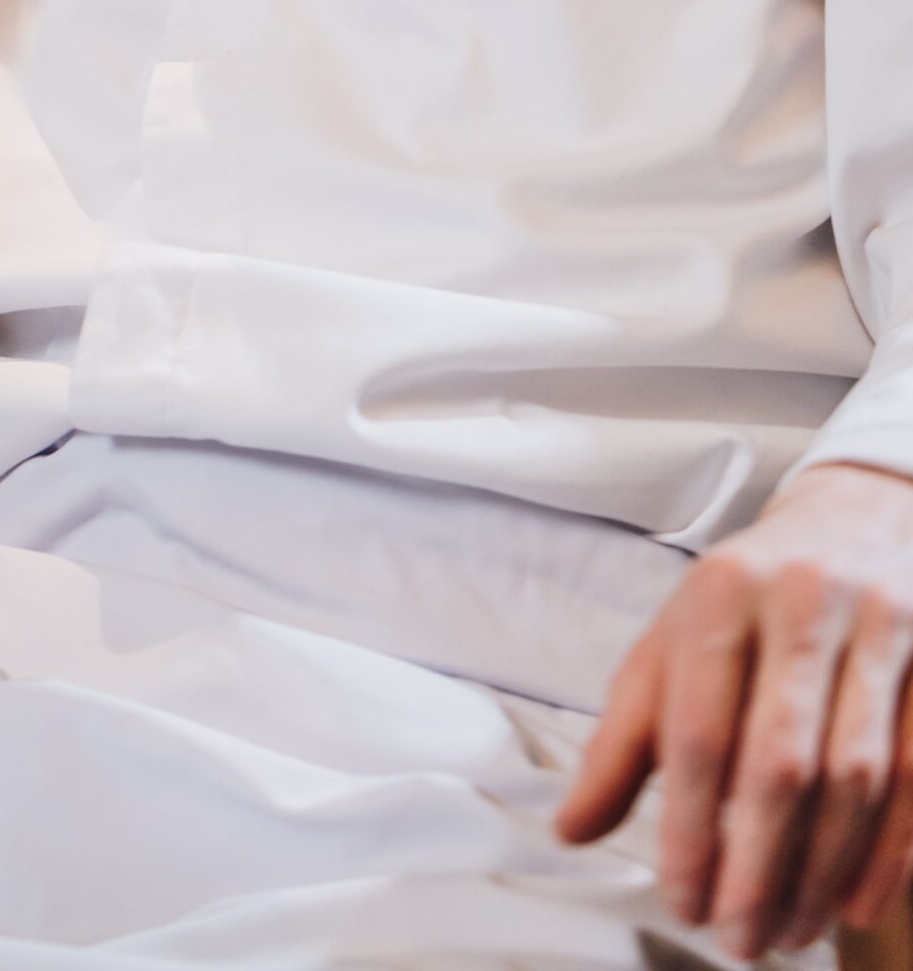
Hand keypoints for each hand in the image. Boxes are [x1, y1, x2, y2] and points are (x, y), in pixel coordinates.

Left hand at [553, 462, 912, 958]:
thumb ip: (623, 739)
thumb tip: (570, 829)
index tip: (684, 901)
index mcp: (722, 592)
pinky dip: (889, 852)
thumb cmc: (746, 601)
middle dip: (758, 869)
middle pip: (780, 762)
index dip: (690, 830)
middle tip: (739, 941)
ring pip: (856, 777)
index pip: (699, 731)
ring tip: (790, 933)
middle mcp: (801, 602)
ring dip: (822, 873)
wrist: (854, 522)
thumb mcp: (672, 645)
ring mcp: (879, 628)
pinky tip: (854, 902)